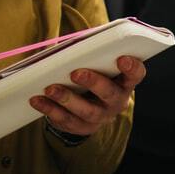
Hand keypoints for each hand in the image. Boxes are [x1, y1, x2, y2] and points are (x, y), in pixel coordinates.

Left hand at [29, 55, 146, 137]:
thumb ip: (92, 54)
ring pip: (87, 112)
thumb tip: (70, 45)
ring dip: (67, 99)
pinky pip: (67, 122)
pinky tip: (38, 100)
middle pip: (110, 95)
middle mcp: (117, 102)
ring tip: (50, 88)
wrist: (90, 104)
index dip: (132, 67)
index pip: (136, 75)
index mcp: (125, 82)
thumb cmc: (95, 75)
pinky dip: (51, 111)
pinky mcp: (84, 128)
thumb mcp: (99, 64)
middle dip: (93, 83)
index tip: (122, 58)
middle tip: (76, 73)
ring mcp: (101, 118)